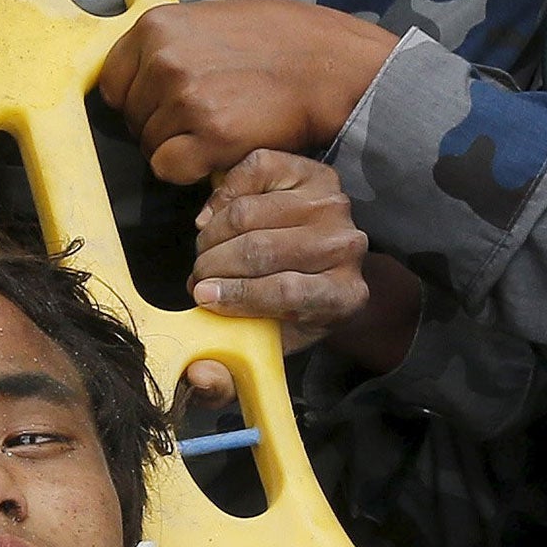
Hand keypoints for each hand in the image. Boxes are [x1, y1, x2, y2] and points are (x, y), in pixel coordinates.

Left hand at [98, 0, 396, 183]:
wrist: (331, 67)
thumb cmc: (280, 42)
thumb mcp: (212, 19)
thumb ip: (170, 43)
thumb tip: (140, 69)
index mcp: (158, 26)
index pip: (112, 82)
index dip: (136, 100)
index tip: (163, 105)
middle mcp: (165, 60)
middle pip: (131, 118)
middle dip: (159, 125)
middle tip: (201, 117)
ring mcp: (185, 99)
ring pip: (150, 147)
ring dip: (178, 148)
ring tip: (217, 128)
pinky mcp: (209, 136)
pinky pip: (168, 169)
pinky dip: (188, 169)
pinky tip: (216, 150)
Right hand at [182, 151, 420, 399]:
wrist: (323, 270)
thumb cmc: (288, 313)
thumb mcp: (265, 351)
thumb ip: (229, 375)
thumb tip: (199, 375)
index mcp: (342, 297)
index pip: (286, 291)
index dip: (237, 295)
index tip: (201, 298)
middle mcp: (347, 247)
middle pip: (261, 249)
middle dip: (214, 265)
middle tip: (198, 278)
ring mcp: (332, 204)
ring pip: (250, 212)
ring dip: (213, 235)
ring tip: (206, 252)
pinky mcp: (313, 170)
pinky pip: (253, 171)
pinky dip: (223, 195)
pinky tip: (215, 219)